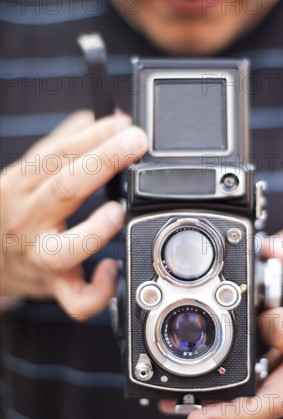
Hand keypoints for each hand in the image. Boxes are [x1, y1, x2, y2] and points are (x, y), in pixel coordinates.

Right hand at [1, 110, 147, 317]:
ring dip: (95, 230)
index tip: (121, 123)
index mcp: (21, 185)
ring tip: (118, 210)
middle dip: (103, 162)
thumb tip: (92, 119)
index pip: (57, 154)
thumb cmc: (13, 212)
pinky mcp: (54, 285)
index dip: (92, 137)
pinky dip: (98, 290)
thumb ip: (58, 147)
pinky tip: (113, 268)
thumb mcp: (26, 174)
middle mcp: (28, 219)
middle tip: (134, 142)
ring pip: (64, 249)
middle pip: (64, 188)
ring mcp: (39, 255)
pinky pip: (76, 300)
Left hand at [160, 227, 282, 418]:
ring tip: (189, 413)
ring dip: (229, 414)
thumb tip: (270, 246)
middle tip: (199, 415)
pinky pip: (264, 396)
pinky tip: (206, 403)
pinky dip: (235, 405)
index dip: (265, 326)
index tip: (245, 313)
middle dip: (237, 411)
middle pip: (277, 398)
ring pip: (267, 404)